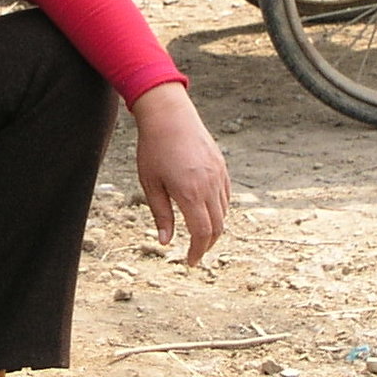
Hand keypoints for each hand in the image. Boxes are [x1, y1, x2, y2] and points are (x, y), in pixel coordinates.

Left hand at [130, 83, 228, 265]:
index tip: (190, 262)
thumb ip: (161, 215)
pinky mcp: (221, 166)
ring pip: (224, 212)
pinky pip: (226, 196)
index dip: (197, 252)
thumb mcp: (150, 184)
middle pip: (217, 227)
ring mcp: (218, 175)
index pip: (202, 233)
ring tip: (199, 235)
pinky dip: (219, 210)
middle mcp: (209, 186)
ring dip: (214, 228)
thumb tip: (166, 242)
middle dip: (206, 244)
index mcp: (190, 193)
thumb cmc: (153, 148)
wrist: (168, 114)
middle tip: (194, 253)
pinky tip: (206, 212)